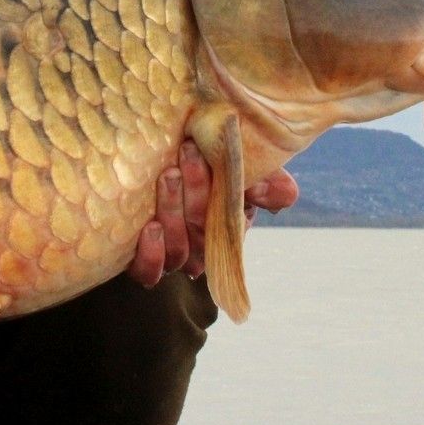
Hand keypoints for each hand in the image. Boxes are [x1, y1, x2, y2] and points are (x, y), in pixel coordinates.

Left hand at [127, 144, 299, 286]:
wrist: (156, 161)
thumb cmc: (202, 166)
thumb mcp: (238, 166)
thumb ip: (266, 180)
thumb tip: (283, 193)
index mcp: (229, 229)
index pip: (234, 227)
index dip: (227, 198)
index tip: (217, 157)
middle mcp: (201, 248)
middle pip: (203, 234)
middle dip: (197, 190)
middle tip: (187, 152)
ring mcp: (171, 255)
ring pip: (179, 251)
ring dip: (174, 211)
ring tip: (168, 176)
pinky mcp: (140, 261)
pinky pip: (148, 273)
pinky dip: (152, 254)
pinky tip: (150, 228)